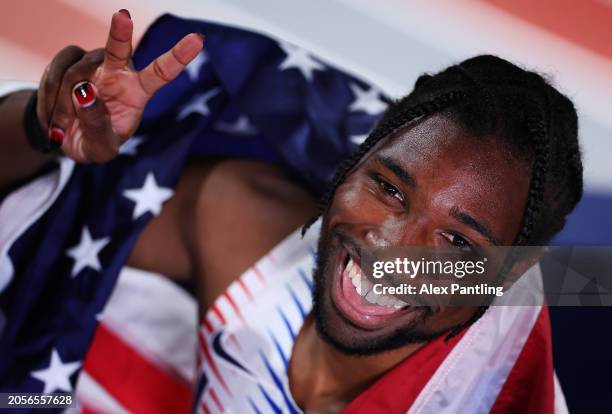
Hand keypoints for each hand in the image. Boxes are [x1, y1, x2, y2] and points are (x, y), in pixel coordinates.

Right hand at [37, 9, 203, 162]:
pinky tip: (53, 116)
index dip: (179, 56)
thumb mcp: (100, 148)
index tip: (197, 39)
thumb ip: (97, 125)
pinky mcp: (69, 60)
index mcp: (138, 92)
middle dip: (120, 32)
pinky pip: (55, 72)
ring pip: (75, 74)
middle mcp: (119, 72)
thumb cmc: (94, 142)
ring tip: (63, 127)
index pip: (162, 72)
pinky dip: (49, 98)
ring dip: (64, 105)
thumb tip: (85, 92)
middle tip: (123, 15)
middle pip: (119, 49)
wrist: (65, 139)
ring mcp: (94, 63)